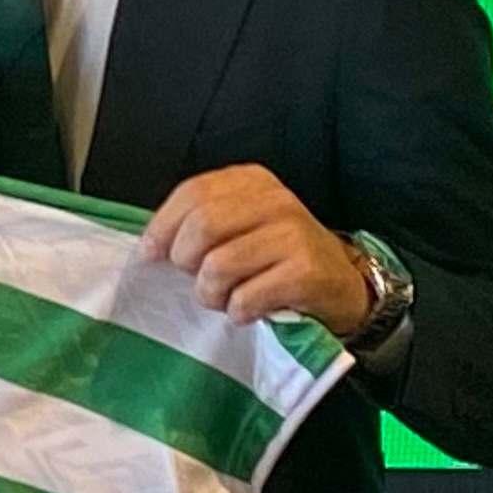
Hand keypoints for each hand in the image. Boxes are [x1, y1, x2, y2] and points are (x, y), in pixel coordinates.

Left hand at [140, 166, 377, 335]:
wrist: (344, 285)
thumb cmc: (279, 258)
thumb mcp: (243, 226)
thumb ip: (201, 225)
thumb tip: (149, 246)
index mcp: (251, 181)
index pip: (192, 193)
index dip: (163, 226)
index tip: (151, 254)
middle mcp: (274, 200)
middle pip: (202, 226)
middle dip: (186, 262)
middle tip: (198, 281)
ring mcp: (293, 234)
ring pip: (219, 265)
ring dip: (212, 294)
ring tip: (225, 299)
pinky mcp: (306, 272)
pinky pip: (246, 297)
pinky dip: (238, 311)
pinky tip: (250, 310)